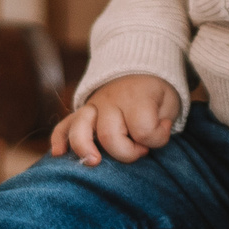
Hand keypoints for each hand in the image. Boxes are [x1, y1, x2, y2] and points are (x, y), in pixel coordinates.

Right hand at [49, 74, 179, 165]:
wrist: (138, 67)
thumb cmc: (155, 92)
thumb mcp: (170, 102)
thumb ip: (161, 124)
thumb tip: (145, 142)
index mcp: (136, 97)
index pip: (143, 129)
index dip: (156, 139)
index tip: (163, 131)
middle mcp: (110, 101)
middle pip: (110, 134)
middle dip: (126, 152)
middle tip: (140, 150)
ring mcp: (92, 106)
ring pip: (80, 128)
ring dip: (84, 147)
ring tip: (94, 161)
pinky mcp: (81, 112)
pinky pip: (64, 125)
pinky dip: (59, 139)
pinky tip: (58, 154)